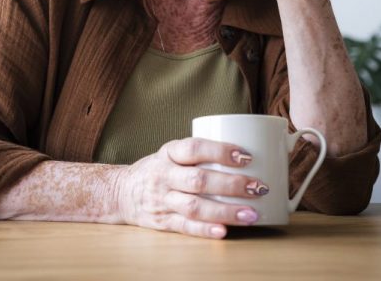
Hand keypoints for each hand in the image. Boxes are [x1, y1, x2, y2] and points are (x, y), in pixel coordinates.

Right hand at [115, 137, 269, 238]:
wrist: (122, 192)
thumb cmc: (159, 169)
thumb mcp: (172, 152)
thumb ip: (201, 153)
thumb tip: (249, 153)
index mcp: (169, 153)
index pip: (194, 148)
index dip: (220, 151)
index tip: (246, 155)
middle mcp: (164, 175)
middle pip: (199, 180)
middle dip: (232, 184)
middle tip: (259, 187)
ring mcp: (162, 200)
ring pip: (194, 206)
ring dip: (225, 211)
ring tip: (252, 214)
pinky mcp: (162, 221)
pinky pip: (185, 227)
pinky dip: (205, 230)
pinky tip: (224, 231)